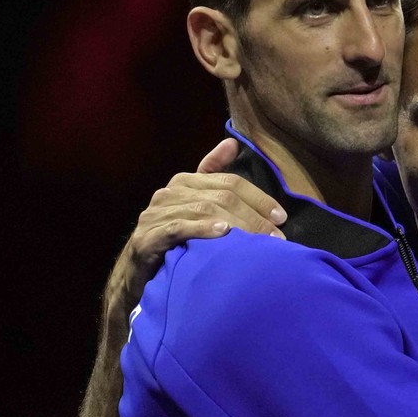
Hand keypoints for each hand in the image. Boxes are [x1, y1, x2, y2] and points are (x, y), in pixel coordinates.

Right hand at [109, 139, 288, 312]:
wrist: (136, 273)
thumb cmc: (173, 239)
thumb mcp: (194, 205)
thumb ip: (213, 174)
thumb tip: (232, 144)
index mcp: (185, 182)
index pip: (230, 182)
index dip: (258, 198)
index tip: (281, 217)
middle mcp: (170, 193)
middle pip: (221, 197)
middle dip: (254, 217)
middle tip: (276, 237)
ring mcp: (156, 214)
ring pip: (204, 211)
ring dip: (237, 226)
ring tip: (259, 242)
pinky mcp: (148, 237)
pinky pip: (178, 228)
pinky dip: (202, 230)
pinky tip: (222, 234)